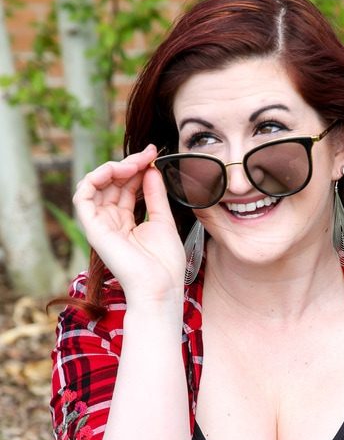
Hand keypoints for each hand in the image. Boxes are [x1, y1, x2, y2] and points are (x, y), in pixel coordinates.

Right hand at [73, 144, 186, 305]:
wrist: (160, 286)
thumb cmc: (165, 263)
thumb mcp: (163, 220)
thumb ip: (155, 194)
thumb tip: (150, 169)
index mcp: (127, 222)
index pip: (126, 186)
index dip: (138, 168)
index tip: (153, 153)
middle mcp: (111, 222)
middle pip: (112, 183)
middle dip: (129, 164)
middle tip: (148, 154)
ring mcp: (101, 225)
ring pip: (95, 185)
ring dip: (113, 168)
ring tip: (134, 164)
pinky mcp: (92, 228)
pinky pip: (83, 196)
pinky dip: (95, 178)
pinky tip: (114, 171)